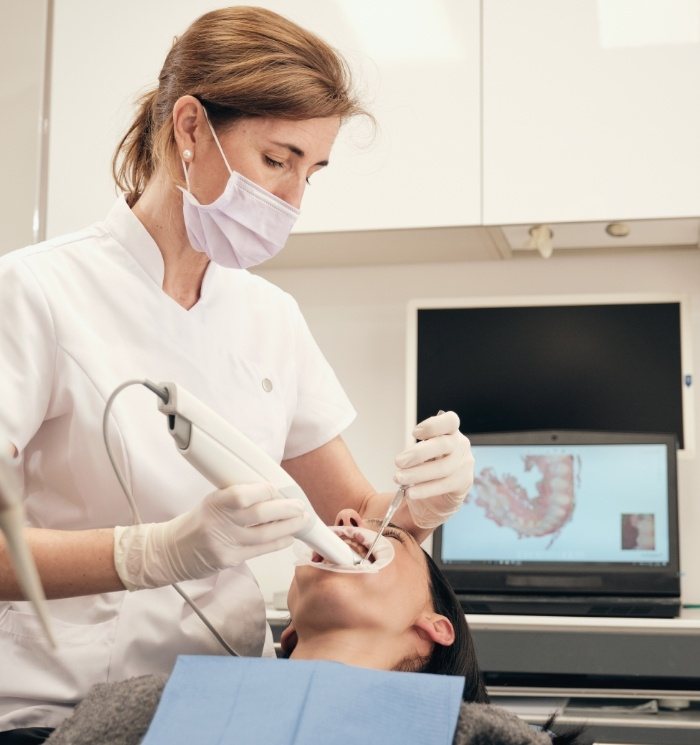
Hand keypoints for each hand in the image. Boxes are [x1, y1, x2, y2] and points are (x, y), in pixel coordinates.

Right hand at [113, 483, 307, 589]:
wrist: (170, 552)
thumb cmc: (196, 523)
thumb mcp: (212, 502)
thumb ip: (237, 498)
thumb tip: (272, 493)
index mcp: (213, 503)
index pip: (242, 495)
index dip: (264, 491)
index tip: (277, 488)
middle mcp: (218, 523)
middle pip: (258, 515)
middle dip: (285, 510)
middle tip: (300, 506)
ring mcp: (224, 544)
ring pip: (263, 536)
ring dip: (287, 527)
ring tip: (301, 521)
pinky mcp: (229, 560)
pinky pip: (259, 551)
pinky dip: (277, 543)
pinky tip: (289, 537)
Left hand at [394, 411, 472, 528]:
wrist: (437, 498)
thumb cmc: (427, 468)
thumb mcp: (422, 453)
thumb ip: (417, 450)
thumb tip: (404, 457)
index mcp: (450, 432)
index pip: (450, 421)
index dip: (433, 426)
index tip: (414, 434)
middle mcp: (461, 445)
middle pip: (443, 445)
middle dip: (418, 453)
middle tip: (398, 462)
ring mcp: (464, 464)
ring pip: (443, 468)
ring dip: (417, 474)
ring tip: (399, 478)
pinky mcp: (463, 483)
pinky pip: (443, 485)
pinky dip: (424, 489)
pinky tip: (410, 492)